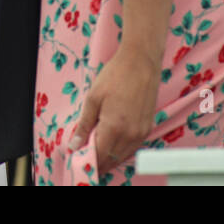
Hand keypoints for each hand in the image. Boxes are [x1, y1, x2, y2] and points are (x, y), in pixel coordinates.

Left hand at [68, 42, 161, 174]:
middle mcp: (131, 135)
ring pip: (124, 155)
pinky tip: (112, 142)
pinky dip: (122, 149)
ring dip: (110, 157)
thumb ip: (84, 125)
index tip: (78, 158)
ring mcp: (142, 132)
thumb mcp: (92, 98)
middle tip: (86, 155)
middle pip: (112, 159)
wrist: (141, 62)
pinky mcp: (149, 127)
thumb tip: (75, 145)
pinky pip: (133, 147)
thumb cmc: (114, 76)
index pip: (100, 155)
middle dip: (98, 161)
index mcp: (114, 127)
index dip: (88, 160)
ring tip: (97, 150)